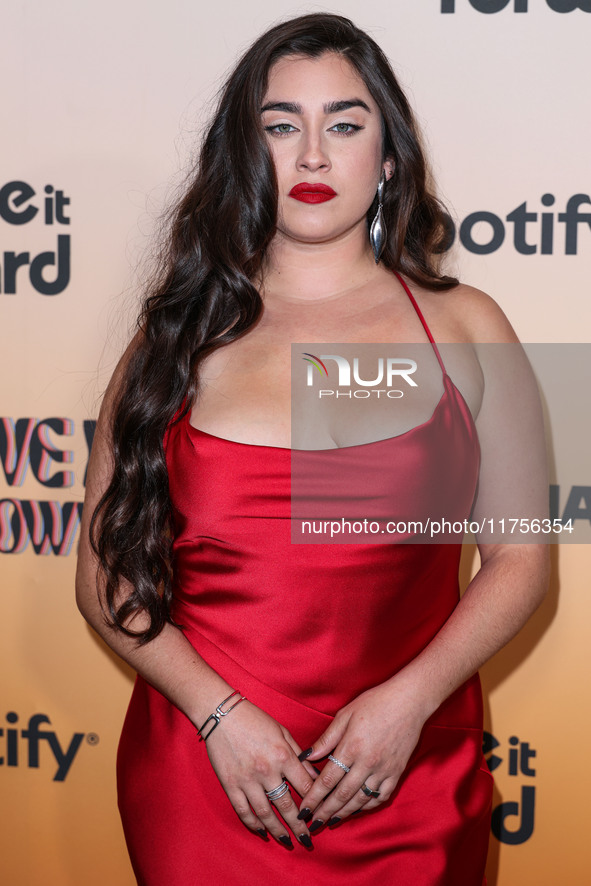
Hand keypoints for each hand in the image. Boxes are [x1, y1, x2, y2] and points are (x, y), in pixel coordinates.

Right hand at [204, 699, 316, 848]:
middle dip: (299, 826)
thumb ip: (299, 754)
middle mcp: (267, 771)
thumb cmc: (255, 719)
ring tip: (288, 842)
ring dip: (278, 831)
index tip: (320, 814)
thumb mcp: (282, 732)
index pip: (305, 786)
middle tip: (307, 840)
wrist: (222, 714)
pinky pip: (243, 810)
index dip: (314, 802)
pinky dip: (253, 824)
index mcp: (283, 755)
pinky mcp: (230, 785)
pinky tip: (262, 832)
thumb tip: (315, 775)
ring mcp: (247, 780)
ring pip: (266, 814)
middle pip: (287, 806)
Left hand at [297, 677, 429, 830]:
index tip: (303, 810)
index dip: (314, 797)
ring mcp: (383, 770)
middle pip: (342, 795)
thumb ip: (327, 739)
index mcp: (351, 747)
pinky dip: (367, 806)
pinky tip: (357, 809)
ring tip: (331, 822)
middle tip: (313, 824)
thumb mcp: (346, 714)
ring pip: (360, 800)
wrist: (409, 702)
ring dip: (344, 813)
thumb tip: (307, 756)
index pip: (327, 779)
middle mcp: (367, 763)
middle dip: (325, 812)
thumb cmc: (375, 703)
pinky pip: (380, 797)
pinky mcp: (396, 773)